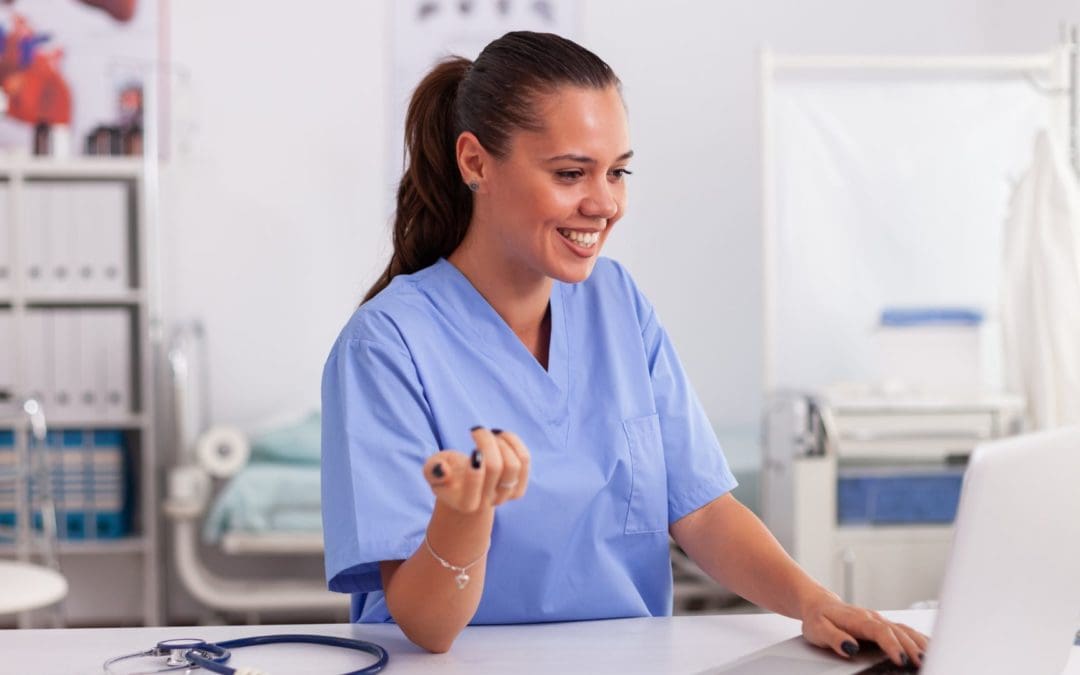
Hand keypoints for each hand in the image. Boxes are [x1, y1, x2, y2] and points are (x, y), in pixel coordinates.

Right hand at [422, 427, 529, 512]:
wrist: (464, 490)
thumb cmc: (447, 475)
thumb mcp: (432, 471)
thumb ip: (432, 471)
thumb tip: (443, 470)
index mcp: (466, 503)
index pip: (477, 483)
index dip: (478, 464)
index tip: (473, 450)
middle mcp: (488, 502)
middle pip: (496, 467)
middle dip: (487, 441)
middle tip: (476, 430)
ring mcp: (506, 496)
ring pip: (514, 464)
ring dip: (502, 442)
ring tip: (491, 434)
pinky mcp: (518, 488)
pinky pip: (524, 461)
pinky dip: (515, 443)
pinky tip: (502, 436)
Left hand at [801, 594, 928, 668]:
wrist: (818, 604)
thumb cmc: (818, 618)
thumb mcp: (818, 630)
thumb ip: (833, 638)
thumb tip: (850, 647)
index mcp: (858, 619)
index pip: (879, 631)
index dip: (891, 645)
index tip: (900, 659)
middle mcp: (872, 618)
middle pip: (897, 632)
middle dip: (911, 648)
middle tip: (922, 663)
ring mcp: (880, 621)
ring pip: (905, 630)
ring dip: (919, 643)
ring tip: (931, 657)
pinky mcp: (884, 625)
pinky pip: (905, 630)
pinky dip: (919, 638)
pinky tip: (929, 647)